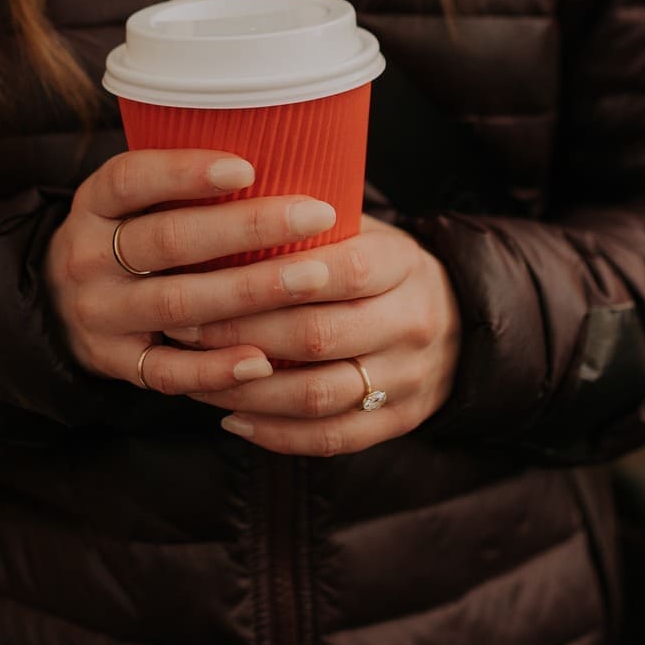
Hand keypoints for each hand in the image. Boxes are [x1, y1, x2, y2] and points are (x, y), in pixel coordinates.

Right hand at [45, 148, 351, 397]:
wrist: (60, 308)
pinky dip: (216, 368)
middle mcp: (87, 258)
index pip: (130, 179)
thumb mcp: (132, 201)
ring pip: (176, 304)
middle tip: (316, 215)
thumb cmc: (128, 236)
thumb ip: (182, 182)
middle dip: (247, 227)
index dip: (185, 172)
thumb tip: (282, 149)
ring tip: (314, 277)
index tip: (247, 167)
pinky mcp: (117, 364)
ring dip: (249, 291)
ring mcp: (99, 316)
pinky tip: (264, 359)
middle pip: (167, 240)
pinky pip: (168, 372)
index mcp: (93, 205)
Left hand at [178, 214, 462, 457]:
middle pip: (319, 335)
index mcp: (402, 264)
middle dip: (241, 333)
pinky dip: (275, 434)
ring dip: (247, 389)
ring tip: (194, 375)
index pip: (341, 270)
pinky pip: (330, 438)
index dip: (273, 277)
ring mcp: (408, 379)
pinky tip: (231, 417)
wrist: (462, 321)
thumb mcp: (363, 229)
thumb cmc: (382, 266)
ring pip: (318, 395)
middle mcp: (411, 323)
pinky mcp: (397, 421)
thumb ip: (308, 227)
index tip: (206, 274)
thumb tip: (217, 205)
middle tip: (183, 326)